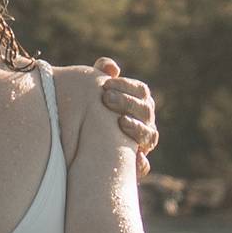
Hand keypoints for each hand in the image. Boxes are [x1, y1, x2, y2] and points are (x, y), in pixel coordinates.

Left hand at [92, 59, 158, 175]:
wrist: (81, 147)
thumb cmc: (90, 113)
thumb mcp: (93, 93)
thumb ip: (101, 75)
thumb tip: (110, 66)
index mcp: (138, 103)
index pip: (141, 91)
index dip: (126, 86)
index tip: (106, 84)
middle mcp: (145, 122)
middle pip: (146, 111)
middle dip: (128, 103)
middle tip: (107, 98)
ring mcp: (143, 144)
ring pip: (149, 136)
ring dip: (137, 128)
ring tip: (121, 122)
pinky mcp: (135, 165)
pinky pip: (143, 165)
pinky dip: (140, 162)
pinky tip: (132, 157)